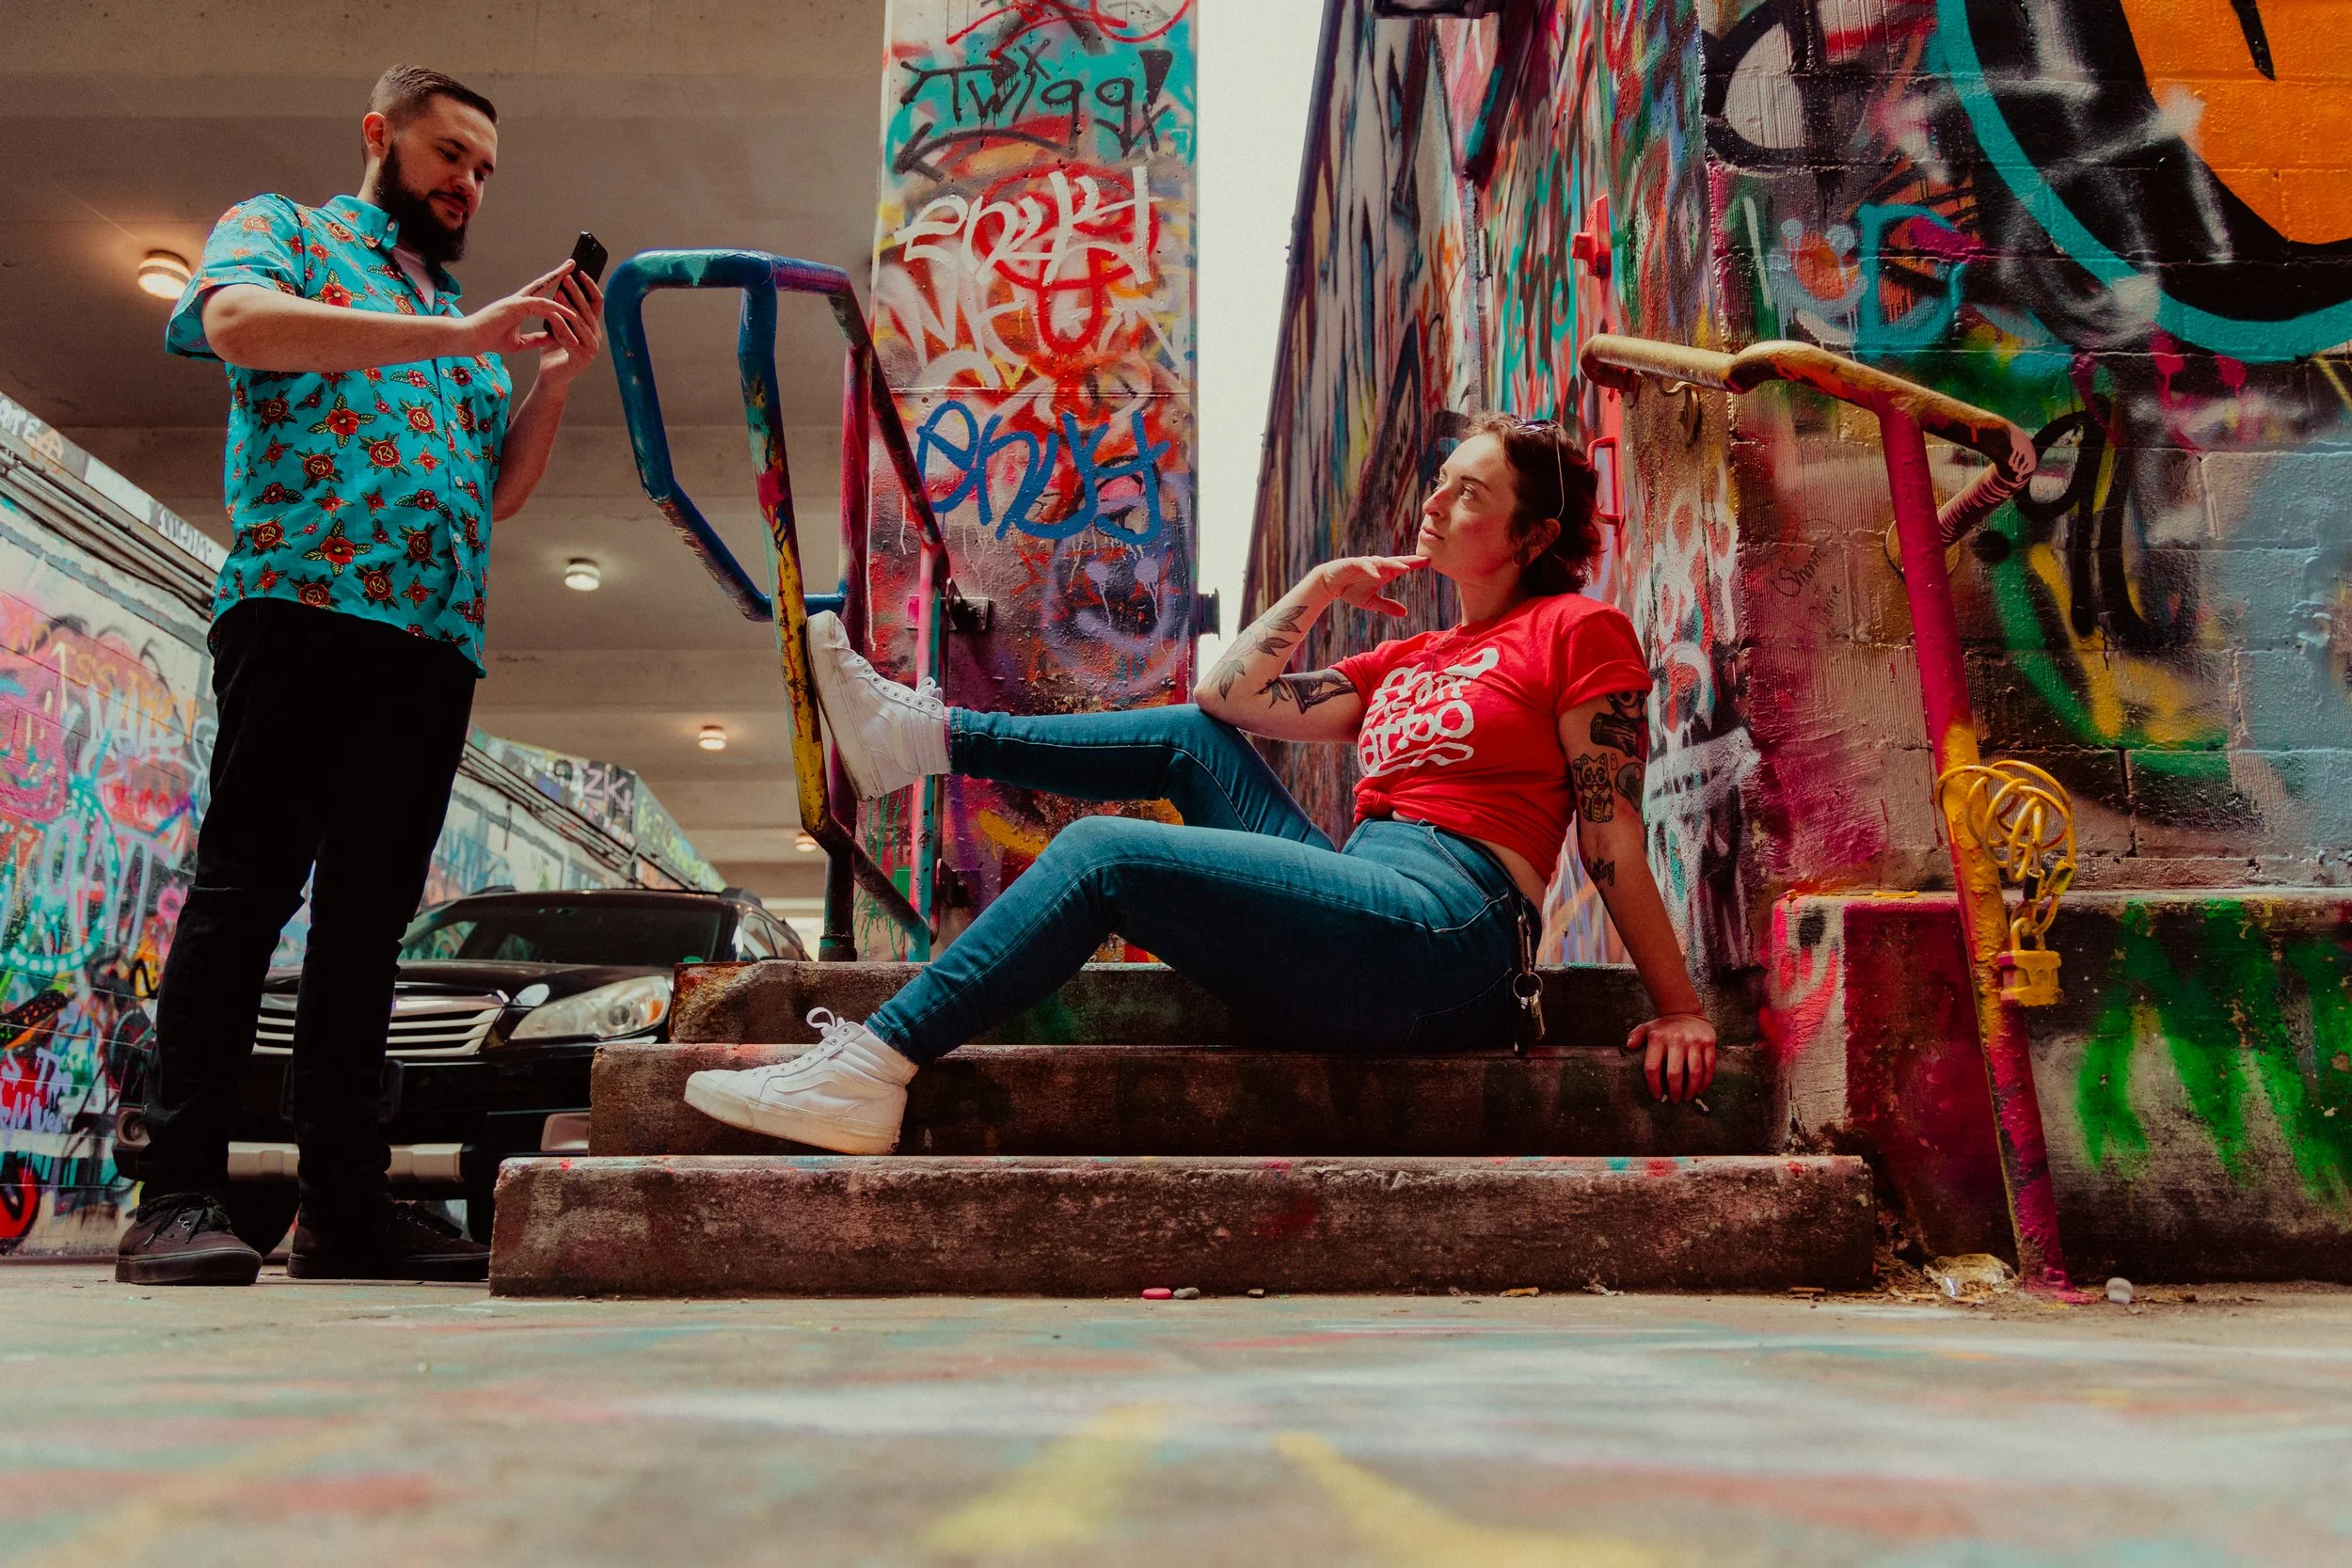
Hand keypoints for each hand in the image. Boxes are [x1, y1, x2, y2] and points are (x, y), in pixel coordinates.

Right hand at [463, 262, 592, 363]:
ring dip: (560, 285)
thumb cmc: (489, 340)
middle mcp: (519, 300)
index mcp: (519, 306)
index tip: (565, 281)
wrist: (470, 339)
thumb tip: (552, 338)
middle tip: (572, 264)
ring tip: (576, 277)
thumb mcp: (518, 343)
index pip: (540, 293)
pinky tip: (569, 312)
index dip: (552, 286)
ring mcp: (516, 301)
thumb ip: (535, 339)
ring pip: (544, 291)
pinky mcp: (514, 306)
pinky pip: (540, 305)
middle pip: (542, 283)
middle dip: (558, 273)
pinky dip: (555, 308)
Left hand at [528, 263, 603, 388]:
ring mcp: (591, 348)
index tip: (580, 272)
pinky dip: (562, 328)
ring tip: (558, 294)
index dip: (590, 287)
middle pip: (588, 310)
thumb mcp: (560, 327)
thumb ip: (563, 313)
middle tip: (567, 279)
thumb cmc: (554, 352)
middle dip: (577, 293)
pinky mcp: (582, 358)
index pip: (596, 303)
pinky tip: (553, 318)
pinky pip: (571, 338)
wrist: (551, 377)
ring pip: (580, 323)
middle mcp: (596, 337)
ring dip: (569, 308)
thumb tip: (561, 290)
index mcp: (592, 328)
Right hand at [1313, 555, 1426, 616]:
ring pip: (1382, 562)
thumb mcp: (1371, 602)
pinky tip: (1377, 575)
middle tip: (1425, 560)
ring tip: (1405, 568)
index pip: (1402, 567)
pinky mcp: (1353, 564)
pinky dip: (1371, 570)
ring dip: (1393, 564)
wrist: (1330, 584)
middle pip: (1396, 562)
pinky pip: (1364, 566)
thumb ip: (1387, 606)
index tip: (1430, 562)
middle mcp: (1377, 566)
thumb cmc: (1351, 590)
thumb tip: (1405, 613)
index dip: (1415, 564)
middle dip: (1410, 560)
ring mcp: (1366, 564)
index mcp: (1384, 573)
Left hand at [1625, 1011, 1715, 1102]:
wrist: (1686, 1012)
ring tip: (1687, 1097)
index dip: (1654, 1085)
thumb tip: (1629, 1046)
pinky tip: (1700, 1089)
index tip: (1656, 1095)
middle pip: (1675, 1073)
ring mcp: (1694, 1041)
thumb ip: (1635, 1037)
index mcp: (1658, 1038)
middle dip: (1674, 1091)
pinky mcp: (1708, 1043)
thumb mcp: (1646, 1029)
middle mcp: (1676, 1040)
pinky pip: (1709, 1066)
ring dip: (1691, 1089)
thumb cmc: (1663, 1028)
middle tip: (1674, 1100)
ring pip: (1694, 1071)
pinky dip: (1705, 1081)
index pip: (1653, 1067)